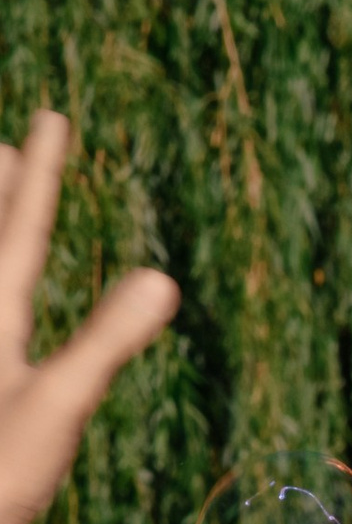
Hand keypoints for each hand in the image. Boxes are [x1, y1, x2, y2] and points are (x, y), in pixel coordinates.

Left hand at [0, 111, 178, 523]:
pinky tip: (14, 326)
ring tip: (2, 219)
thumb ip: (106, 340)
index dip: (42, 176)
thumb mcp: (57, 405)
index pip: (23, 233)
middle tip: (7, 148)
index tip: (52, 118)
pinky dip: (5, 309)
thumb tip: (164, 278)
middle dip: (2, 199)